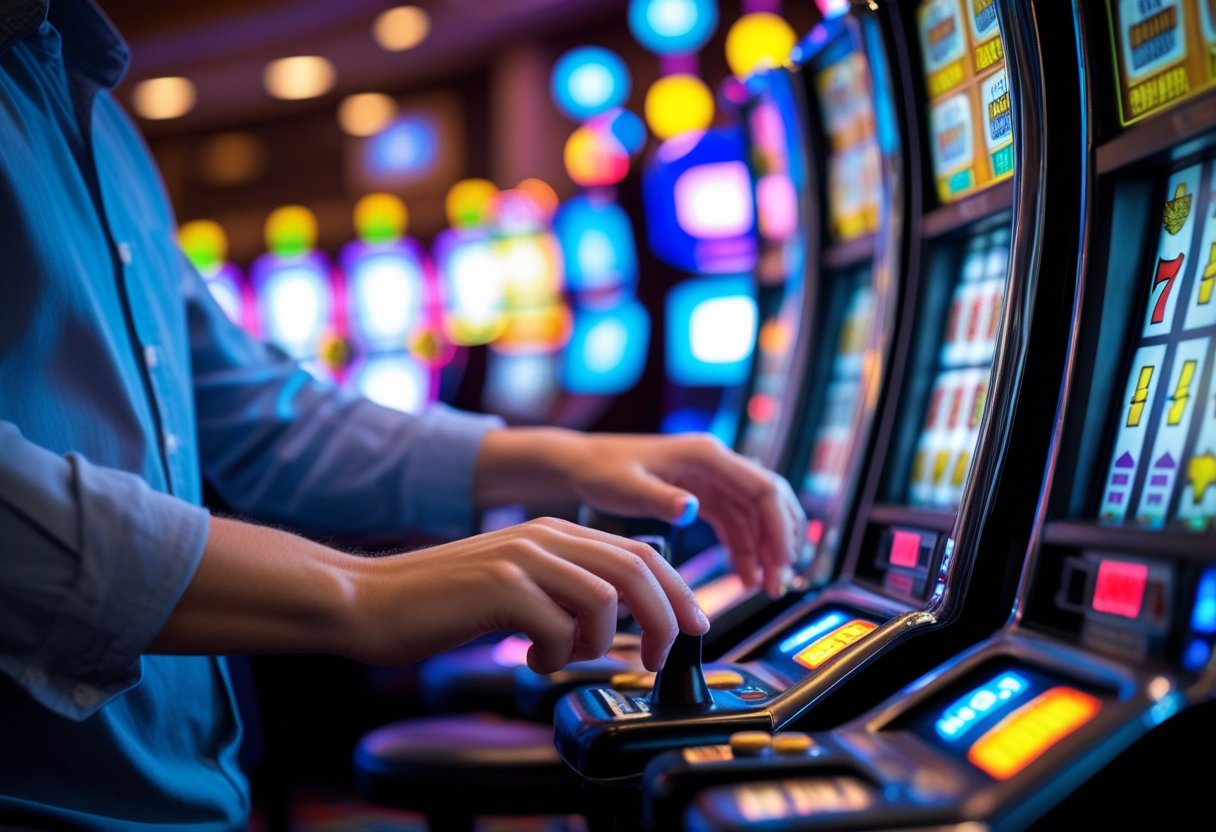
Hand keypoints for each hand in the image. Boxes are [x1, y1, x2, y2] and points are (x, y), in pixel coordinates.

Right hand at [348, 517, 707, 671]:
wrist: (372, 599)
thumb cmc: (443, 602)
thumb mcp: (518, 585)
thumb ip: (566, 591)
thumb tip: (621, 622)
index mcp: (555, 532)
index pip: (640, 552)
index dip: (678, 590)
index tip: (694, 626)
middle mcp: (545, 536)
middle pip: (638, 570)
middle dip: (665, 619)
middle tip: (660, 657)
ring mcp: (523, 558)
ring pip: (605, 599)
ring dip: (600, 644)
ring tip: (566, 656)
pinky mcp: (501, 587)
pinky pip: (558, 628)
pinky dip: (554, 656)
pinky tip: (527, 658)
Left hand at [475, 429, 806, 598]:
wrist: (581, 466)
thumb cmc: (601, 471)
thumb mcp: (626, 486)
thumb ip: (659, 497)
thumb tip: (691, 508)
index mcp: (706, 456)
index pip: (763, 489)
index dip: (780, 527)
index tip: (783, 562)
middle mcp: (716, 463)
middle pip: (768, 501)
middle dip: (780, 541)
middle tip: (779, 582)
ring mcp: (711, 479)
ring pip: (755, 515)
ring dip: (766, 550)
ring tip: (767, 587)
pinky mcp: (702, 495)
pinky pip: (735, 523)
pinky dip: (745, 549)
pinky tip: (746, 576)